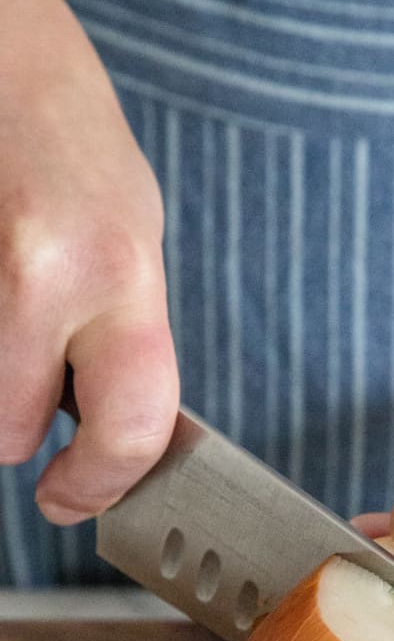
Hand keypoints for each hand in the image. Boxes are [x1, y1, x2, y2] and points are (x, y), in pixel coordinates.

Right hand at [0, 0, 177, 522]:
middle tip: (27, 362)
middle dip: (16, 418)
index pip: (132, 429)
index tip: (76, 502)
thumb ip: (126, 340)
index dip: (103, 486)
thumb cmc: (68, 138)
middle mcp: (44, 277)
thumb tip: (121, 436)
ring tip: (7, 302)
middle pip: (7, 434)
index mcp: (122, 272)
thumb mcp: (133, 238)